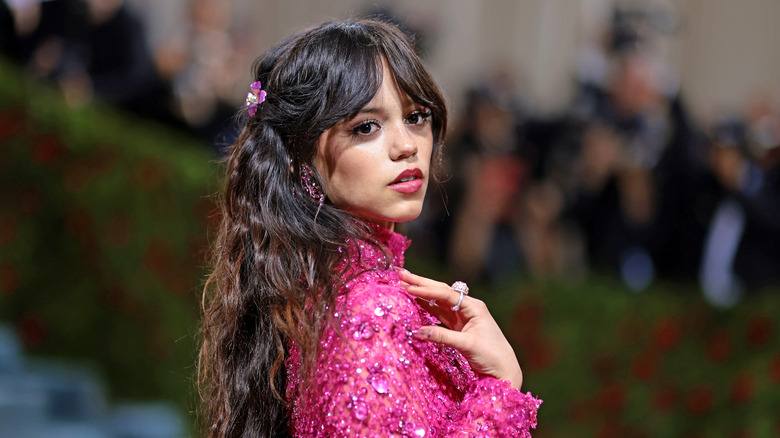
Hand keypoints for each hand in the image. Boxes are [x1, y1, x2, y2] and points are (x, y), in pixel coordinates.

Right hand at [399, 270, 523, 388]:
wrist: (504, 370)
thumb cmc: (492, 355)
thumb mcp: (467, 345)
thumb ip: (442, 336)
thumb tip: (416, 331)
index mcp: (473, 307)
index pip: (446, 295)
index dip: (426, 291)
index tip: (408, 287)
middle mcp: (467, 307)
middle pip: (440, 292)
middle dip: (421, 283)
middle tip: (401, 274)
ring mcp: (462, 316)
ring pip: (438, 301)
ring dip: (421, 294)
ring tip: (403, 284)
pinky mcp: (458, 327)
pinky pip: (439, 313)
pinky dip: (426, 307)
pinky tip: (415, 301)